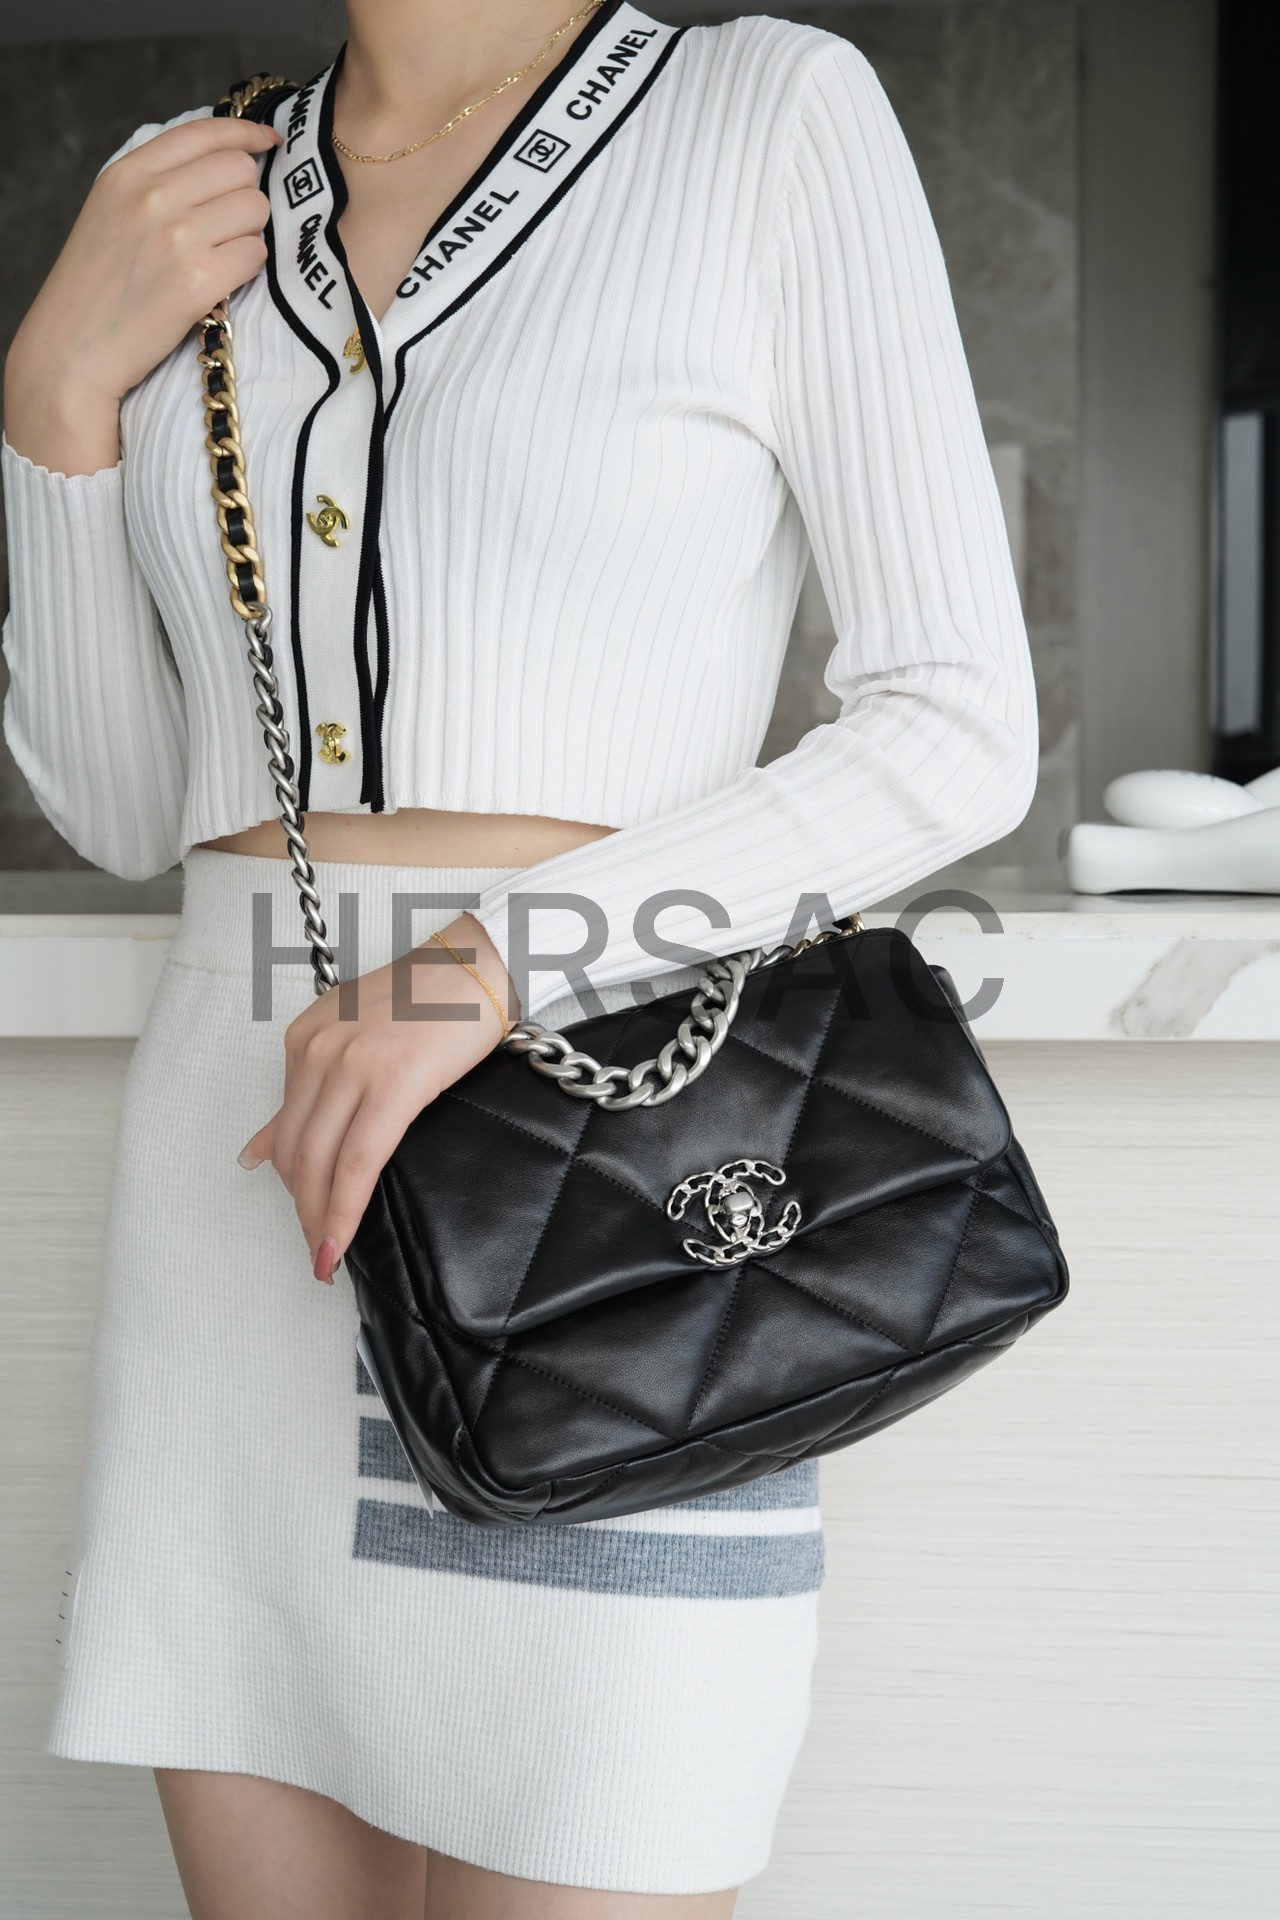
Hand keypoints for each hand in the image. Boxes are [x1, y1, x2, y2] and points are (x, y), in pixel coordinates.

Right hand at [4, 115, 280, 476]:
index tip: (268, 141)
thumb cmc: (97, 286)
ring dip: (250, 234)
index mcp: (129, 173)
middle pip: (240, 171)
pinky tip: (221, 281)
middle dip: (246, 196)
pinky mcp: (198, 280)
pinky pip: (256, 256)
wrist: (74, 348)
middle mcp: (153, 196)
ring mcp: (177, 237)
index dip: (246, 134)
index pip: (205, 132)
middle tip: (229, 227)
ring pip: (255, 211)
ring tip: (220, 257)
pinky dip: (248, 268)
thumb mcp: (111, 210)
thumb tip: (223, 161)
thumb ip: (158, 180)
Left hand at [236, 914, 519, 1283]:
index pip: (284, 1128)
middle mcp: (318, 1048)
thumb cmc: (435, 999)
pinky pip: (359, 1162)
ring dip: (319, 1219)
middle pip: (294, 1151)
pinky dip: (345, 1210)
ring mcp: (351, 1064)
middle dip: (302, 1210)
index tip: (302, 1218)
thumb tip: (257, 1150)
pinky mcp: (392, 1082)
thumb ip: (310, 1093)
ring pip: (317, 1162)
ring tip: (327, 1255)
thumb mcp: (356, 1038)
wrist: (485, 964)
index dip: (289, 1183)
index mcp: (307, 1038)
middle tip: (316, 1250)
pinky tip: (341, 1240)